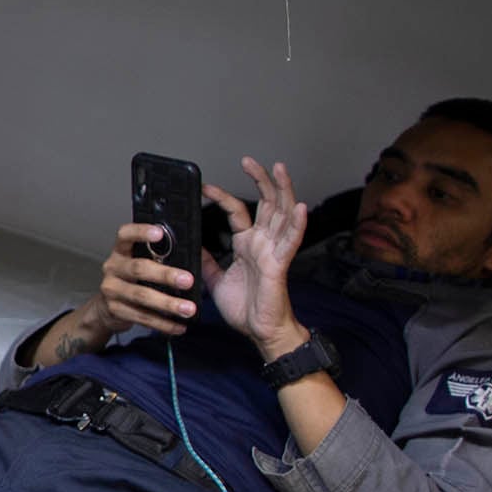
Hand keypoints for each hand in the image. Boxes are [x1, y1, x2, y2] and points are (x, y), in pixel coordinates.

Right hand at [92, 221, 202, 340]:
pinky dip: (162, 323)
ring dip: (167, 303)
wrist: (106, 308)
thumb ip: (159, 257)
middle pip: (138, 268)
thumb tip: (197, 253)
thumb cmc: (133, 280)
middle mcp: (113, 267)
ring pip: (141, 296)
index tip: (160, 233)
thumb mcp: (141, 262)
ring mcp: (112, 289)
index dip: (141, 232)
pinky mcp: (115, 310)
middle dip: (165, 275)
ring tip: (188, 309)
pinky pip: (142, 317)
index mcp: (122, 251)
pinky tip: (178, 326)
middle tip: (188, 280)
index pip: (126, 235)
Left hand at [204, 158, 309, 355]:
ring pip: (282, 213)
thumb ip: (206, 261)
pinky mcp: (280, 264)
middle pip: (266, 203)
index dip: (222, 197)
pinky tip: (299, 207)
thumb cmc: (245, 308)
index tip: (205, 186)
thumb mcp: (216, 280)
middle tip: (248, 160)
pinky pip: (291, 241)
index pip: (236, 212)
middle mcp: (263, 243)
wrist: (259, 332)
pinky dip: (297, 223)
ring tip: (280, 168)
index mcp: (248, 245)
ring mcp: (274, 251)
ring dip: (283, 190)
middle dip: (260, 180)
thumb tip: (192, 244)